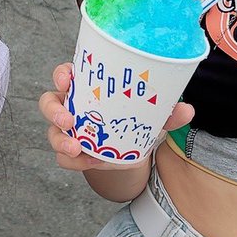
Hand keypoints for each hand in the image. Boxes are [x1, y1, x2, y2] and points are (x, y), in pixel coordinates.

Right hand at [40, 63, 193, 172]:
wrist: (130, 150)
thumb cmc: (133, 119)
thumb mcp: (150, 113)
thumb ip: (166, 111)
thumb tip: (186, 110)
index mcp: (86, 87)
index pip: (65, 74)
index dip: (62, 75)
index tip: (68, 79)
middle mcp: (71, 106)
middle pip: (49, 102)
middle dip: (55, 111)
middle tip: (69, 120)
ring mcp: (68, 131)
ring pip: (52, 133)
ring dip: (61, 141)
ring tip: (76, 149)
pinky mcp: (71, 153)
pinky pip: (65, 158)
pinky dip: (76, 162)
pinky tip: (92, 162)